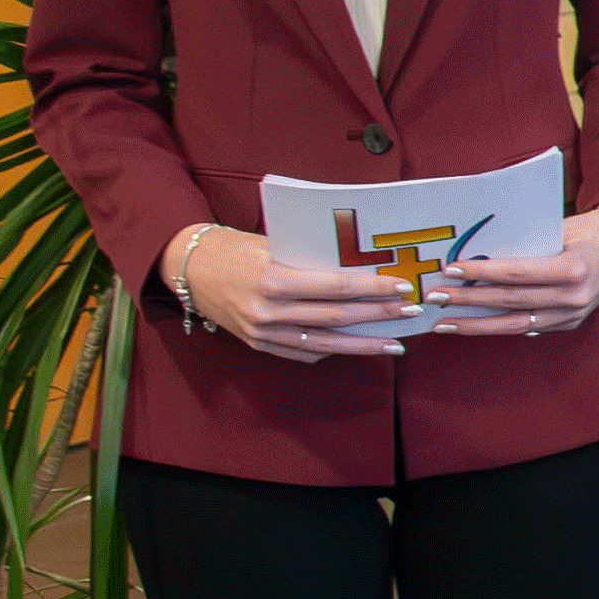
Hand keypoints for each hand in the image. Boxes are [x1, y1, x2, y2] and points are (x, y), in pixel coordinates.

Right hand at [173, 225, 411, 363]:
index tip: (402, 287)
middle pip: (336, 317)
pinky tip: (356, 348)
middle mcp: (267, 311)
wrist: (187, 268)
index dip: (371, 289)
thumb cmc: (233, 248)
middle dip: (378, 316)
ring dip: (363, 345)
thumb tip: (359, 266)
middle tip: (410, 313)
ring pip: (324, 344)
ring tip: (394, 343)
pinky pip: (302, 353)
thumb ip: (310, 259)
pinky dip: (332, 351)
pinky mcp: (257, 345)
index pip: (334, 288)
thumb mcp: (272, 245)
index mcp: (272, 279)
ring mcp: (262, 332)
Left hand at [424, 209, 598, 334]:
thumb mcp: (559, 229)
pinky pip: (528, 328)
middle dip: (468, 300)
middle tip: (435, 298)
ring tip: (444, 323)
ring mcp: (573, 315)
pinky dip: (498, 326)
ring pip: (515, 324)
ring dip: (476, 324)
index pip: (517, 273)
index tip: (449, 270)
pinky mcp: (569, 324)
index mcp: (574, 269)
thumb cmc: (590, 231)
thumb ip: (525, 244)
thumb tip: (478, 253)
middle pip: (510, 301)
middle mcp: (575, 297)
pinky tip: (473, 325)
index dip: (480, 274)